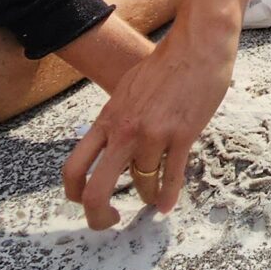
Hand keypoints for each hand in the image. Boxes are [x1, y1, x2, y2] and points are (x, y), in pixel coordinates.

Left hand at [61, 0, 243, 229]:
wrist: (197, 47)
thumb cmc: (164, 66)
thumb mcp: (126, 91)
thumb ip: (116, 120)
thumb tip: (110, 144)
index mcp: (108, 120)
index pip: (74, 167)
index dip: (74, 195)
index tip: (86, 203)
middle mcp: (125, 131)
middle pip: (97, 189)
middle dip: (99, 216)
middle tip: (109, 222)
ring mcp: (154, 135)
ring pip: (141, 185)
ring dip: (146, 196)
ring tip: (150, 198)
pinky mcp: (182, 136)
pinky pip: (172, 177)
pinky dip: (168, 196)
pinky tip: (166, 206)